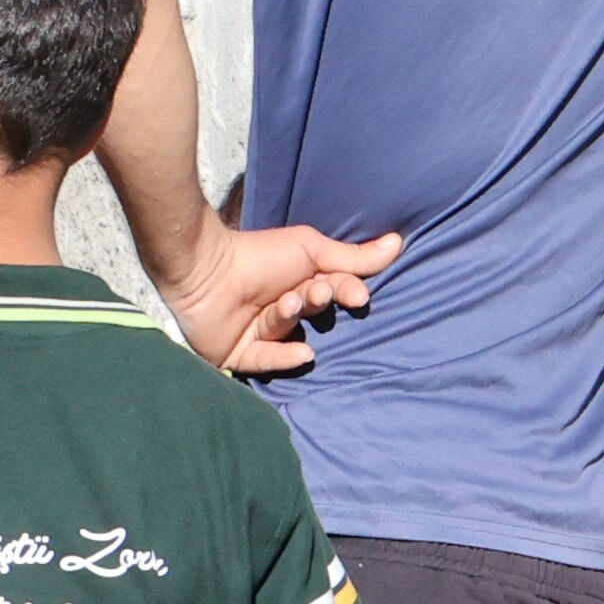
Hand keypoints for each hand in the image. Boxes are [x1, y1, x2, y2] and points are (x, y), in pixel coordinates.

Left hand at [161, 217, 400, 378]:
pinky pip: (267, 361)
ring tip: (289, 304)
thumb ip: (353, 256)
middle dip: (319, 304)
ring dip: (292, 319)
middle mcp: (283, 310)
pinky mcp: (240, 355)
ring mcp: (261, 334)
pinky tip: (303, 354)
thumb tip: (399, 242)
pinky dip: (284, 357)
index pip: (334, 293)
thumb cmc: (258, 254)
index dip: (346, 293)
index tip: (357, 296)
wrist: (204, 267)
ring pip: (290, 333)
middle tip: (317, 294)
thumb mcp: (311, 250)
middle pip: (315, 316)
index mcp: (300, 284)